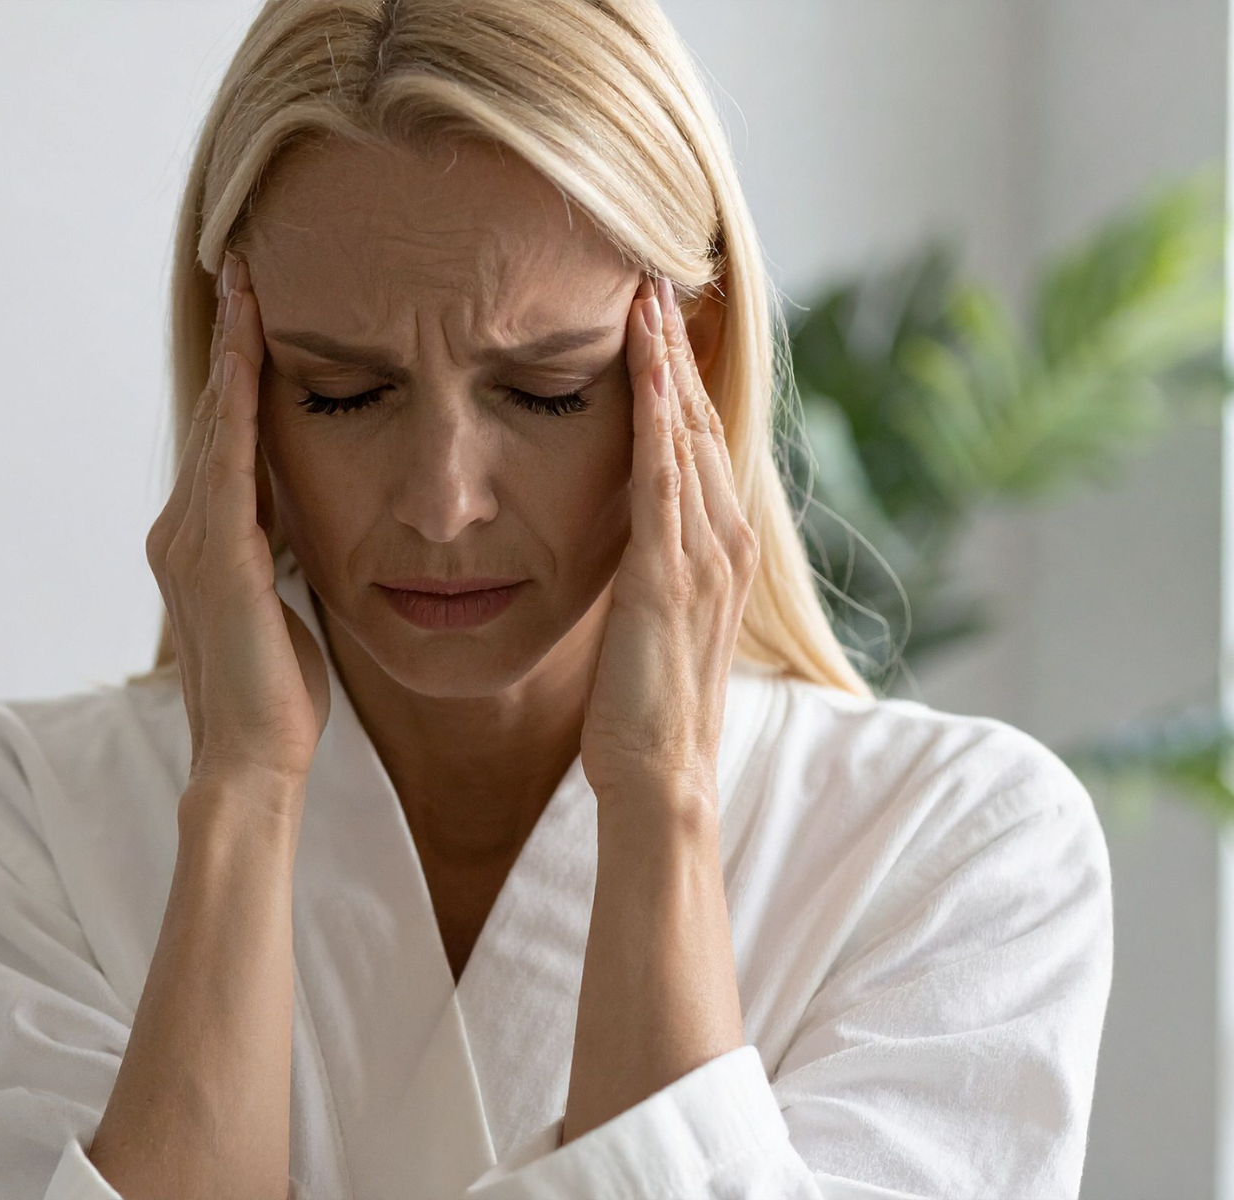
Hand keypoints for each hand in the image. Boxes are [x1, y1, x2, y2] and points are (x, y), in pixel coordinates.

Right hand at [144, 252, 331, 807]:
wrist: (255, 756)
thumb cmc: (280, 692)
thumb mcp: (283, 602)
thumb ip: (281, 552)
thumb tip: (301, 521)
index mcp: (202, 542)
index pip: (223, 439)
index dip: (237, 371)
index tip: (254, 309)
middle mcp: (181, 531)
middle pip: (210, 415)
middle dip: (229, 341)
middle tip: (243, 266)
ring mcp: (189, 541)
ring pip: (214, 424)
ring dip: (231, 352)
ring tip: (245, 285)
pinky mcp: (215, 556)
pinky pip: (228, 459)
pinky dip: (236, 400)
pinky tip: (249, 352)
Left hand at [580, 275, 759, 817]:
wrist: (660, 774)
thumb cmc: (644, 704)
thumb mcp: (650, 614)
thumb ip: (648, 561)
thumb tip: (624, 526)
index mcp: (721, 546)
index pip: (699, 441)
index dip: (680, 376)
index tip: (657, 317)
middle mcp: (726, 539)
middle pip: (700, 421)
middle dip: (678, 348)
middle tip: (654, 277)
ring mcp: (705, 554)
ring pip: (686, 434)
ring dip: (667, 361)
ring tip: (646, 295)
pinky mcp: (671, 573)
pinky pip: (663, 476)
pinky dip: (654, 414)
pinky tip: (641, 366)